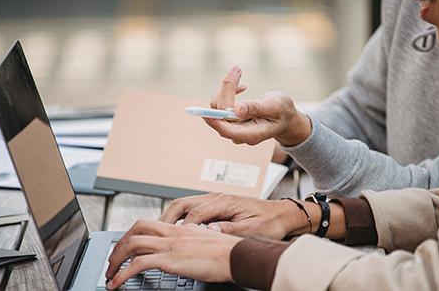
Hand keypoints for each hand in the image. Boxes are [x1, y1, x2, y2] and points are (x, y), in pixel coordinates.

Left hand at [105, 220, 241, 288]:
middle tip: (112, 260)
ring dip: (116, 260)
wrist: (238, 256)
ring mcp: (170, 245)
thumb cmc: (228, 251)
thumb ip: (194, 236)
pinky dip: (123, 274)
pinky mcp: (170, 260)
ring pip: (132, 244)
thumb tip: (190, 236)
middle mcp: (172, 233)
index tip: (126, 247)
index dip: (132, 235)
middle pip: (135, 229)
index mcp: (180, 229)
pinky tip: (117, 283)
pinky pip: (138, 264)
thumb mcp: (208, 237)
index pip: (148, 224)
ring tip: (110, 275)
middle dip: (119, 245)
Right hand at [159, 193, 311, 239]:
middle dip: (166, 218)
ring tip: (160, 233)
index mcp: (224, 202)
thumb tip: (208, 232)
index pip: (193, 214)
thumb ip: (228, 230)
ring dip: (171, 217)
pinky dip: (180, 218)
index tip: (171, 240)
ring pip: (184, 205)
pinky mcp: (217, 206)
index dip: (180, 228)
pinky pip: (192, 209)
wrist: (284, 215)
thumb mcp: (251, 230)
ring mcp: (215, 200)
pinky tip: (177, 230)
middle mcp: (217, 198)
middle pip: (182, 204)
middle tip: (154, 234)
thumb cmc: (270, 223)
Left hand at [205, 66, 311, 146]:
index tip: (206, 112)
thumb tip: (237, 110)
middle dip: (226, 90)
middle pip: (221, 114)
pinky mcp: (229, 119)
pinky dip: (227, 91)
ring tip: (239, 72)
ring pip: (218, 107)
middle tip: (237, 69)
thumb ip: (256, 108)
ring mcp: (233, 127)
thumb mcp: (275, 107)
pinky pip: (220, 104)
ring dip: (226, 88)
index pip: (227, 130)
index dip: (215, 121)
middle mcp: (239, 133)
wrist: (285, 116)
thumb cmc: (283, 112)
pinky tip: (241, 87)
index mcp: (251, 134)